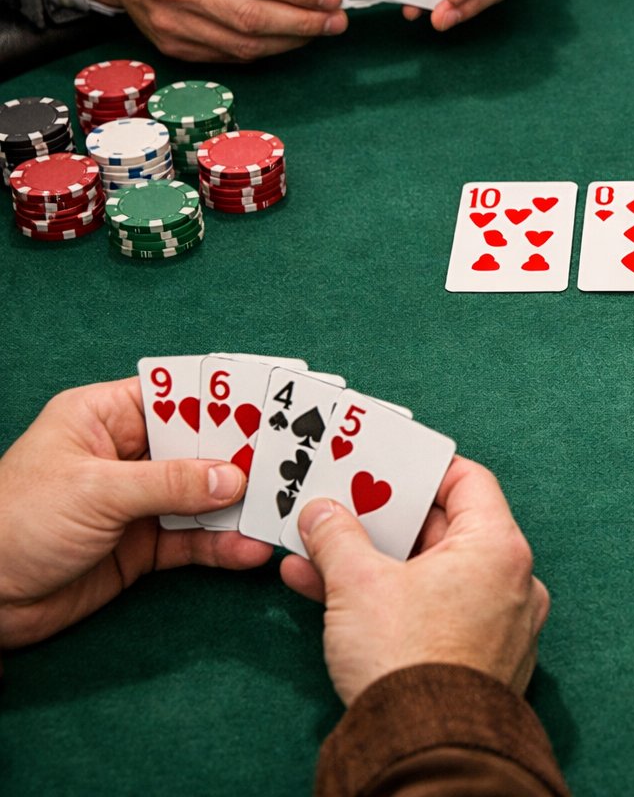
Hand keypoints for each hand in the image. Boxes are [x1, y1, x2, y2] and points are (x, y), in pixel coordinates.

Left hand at [0, 379, 270, 651]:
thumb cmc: (12, 525)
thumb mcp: (93, 492)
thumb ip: (167, 483)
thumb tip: (231, 478)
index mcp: (103, 417)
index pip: (177, 394)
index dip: (226, 397)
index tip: (275, 400)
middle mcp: (126, 453)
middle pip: (201, 446)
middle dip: (246, 455)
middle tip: (296, 459)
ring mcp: (138, 501)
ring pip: (206, 496)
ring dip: (243, 505)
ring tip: (286, 508)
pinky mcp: (144, 546)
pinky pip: (195, 540)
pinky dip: (224, 545)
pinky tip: (251, 549)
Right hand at [78, 0, 346, 62]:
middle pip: (252, 16)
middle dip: (304, 22)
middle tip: (336, 19)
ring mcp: (169, 21)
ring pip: (244, 44)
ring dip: (291, 40)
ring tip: (320, 29)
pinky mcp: (172, 44)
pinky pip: (230, 55)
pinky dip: (266, 49)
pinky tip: (287, 36)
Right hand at [280, 456, 548, 704]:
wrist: (425, 747)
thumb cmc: (406, 659)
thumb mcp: (358, 585)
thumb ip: (336, 539)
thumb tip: (320, 513)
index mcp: (499, 548)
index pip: (466, 480)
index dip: (420, 467)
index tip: (381, 461)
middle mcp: (513, 582)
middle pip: (445, 529)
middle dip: (383, 520)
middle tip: (341, 504)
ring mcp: (500, 624)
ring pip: (432, 575)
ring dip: (375, 563)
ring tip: (318, 552)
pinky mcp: (480, 660)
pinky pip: (435, 612)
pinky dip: (392, 601)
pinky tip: (332, 597)